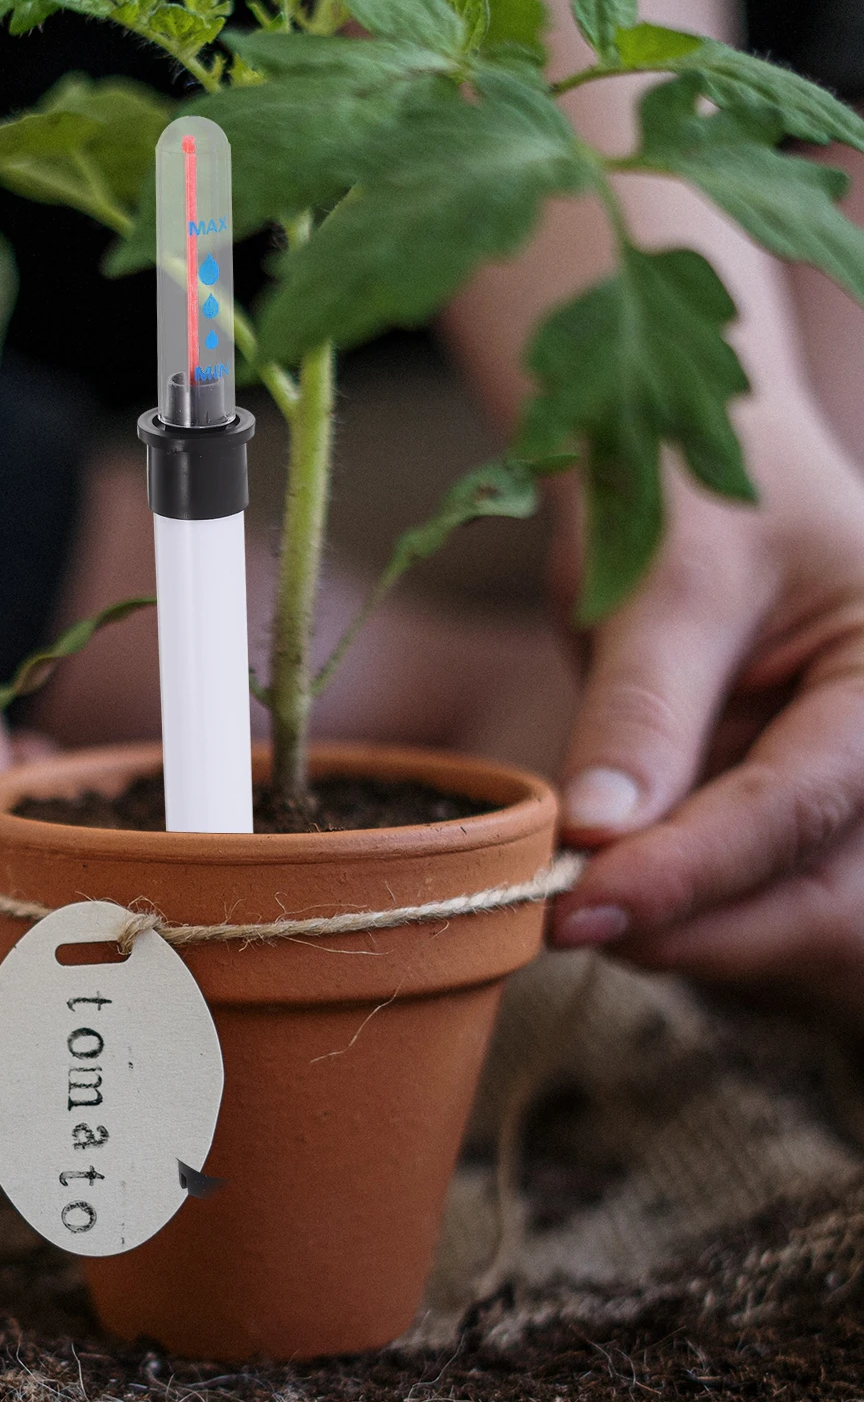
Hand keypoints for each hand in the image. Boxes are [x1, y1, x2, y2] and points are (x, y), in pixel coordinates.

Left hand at [548, 402, 863, 1013]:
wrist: (672, 468)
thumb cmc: (683, 488)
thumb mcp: (664, 584)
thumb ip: (639, 712)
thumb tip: (595, 836)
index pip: (801, 809)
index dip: (689, 872)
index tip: (582, 907)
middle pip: (825, 906)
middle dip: (697, 926)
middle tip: (566, 919)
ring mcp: (835, 797)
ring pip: (784, 925)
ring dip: (682, 933)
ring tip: (576, 898)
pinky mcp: (773, 820)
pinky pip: (738, 903)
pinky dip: (669, 913)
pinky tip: (602, 890)